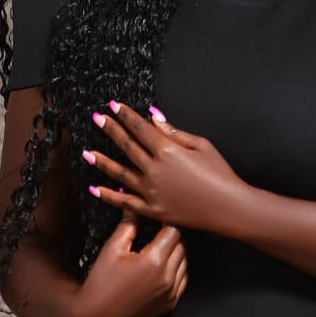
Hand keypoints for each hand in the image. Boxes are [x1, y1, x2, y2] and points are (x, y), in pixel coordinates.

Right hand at [70, 210, 187, 316]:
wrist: (97, 315)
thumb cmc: (102, 281)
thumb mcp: (113, 248)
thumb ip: (129, 224)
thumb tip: (135, 205)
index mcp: (154, 261)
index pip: (174, 231)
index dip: (167, 221)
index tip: (160, 217)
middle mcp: (167, 277)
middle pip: (182, 245)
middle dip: (172, 235)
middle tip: (159, 229)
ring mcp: (171, 292)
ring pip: (185, 261)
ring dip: (176, 252)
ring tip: (159, 246)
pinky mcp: (171, 303)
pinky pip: (183, 279)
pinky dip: (177, 270)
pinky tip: (162, 265)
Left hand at [84, 101, 245, 231]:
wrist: (228, 207)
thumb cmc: (220, 173)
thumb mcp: (201, 145)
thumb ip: (174, 132)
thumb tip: (153, 118)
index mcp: (167, 150)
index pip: (140, 128)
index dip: (125, 115)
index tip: (113, 106)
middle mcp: (154, 169)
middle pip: (127, 145)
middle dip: (110, 129)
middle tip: (97, 118)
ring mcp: (151, 191)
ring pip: (120, 173)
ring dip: (102, 161)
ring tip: (87, 153)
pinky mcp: (152, 210)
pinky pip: (125, 202)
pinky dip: (108, 195)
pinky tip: (95, 188)